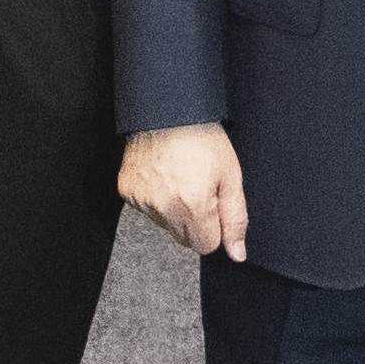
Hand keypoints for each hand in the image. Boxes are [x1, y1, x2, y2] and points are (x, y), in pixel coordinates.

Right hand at [121, 120, 250, 262]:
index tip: (214, 205)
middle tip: (199, 188)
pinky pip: (147, 209)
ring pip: (165, 224)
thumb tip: (237, 254)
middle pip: (184, 238)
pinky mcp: (127, 191)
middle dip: (195, 221)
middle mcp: (164, 208)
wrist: (166, 110)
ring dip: (174, 210)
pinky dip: (156, 198)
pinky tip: (163, 176)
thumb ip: (235, 218)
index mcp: (193, 206)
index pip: (206, 246)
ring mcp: (142, 201)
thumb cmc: (202, 138)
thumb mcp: (231, 176)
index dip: (214, 228)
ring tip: (180, 178)